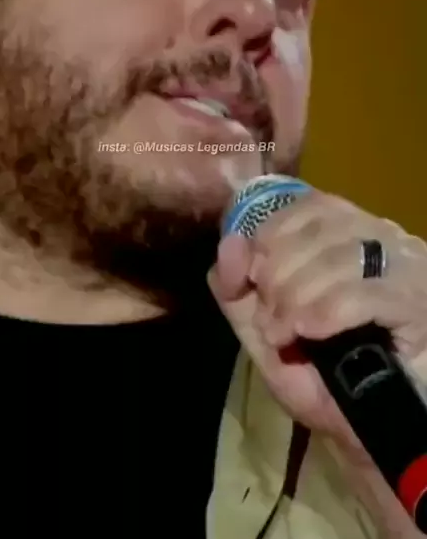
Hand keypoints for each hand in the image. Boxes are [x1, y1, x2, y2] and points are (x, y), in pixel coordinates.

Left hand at [208, 189, 426, 453]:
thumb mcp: (265, 332)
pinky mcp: (418, 302)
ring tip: (288, 335)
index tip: (256, 279)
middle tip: (273, 320)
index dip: (272, 235)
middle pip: (319, 228)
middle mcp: (383, 239)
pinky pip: (363, 294)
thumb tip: (230, 240)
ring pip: (338, 258)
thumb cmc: (323, 380)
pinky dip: (324, 313)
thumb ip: (236, 288)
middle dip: (279, 275)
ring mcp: (407, 267)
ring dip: (296, 300)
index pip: (308, 205)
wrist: (371, 433)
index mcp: (349, 234)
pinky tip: (312, 335)